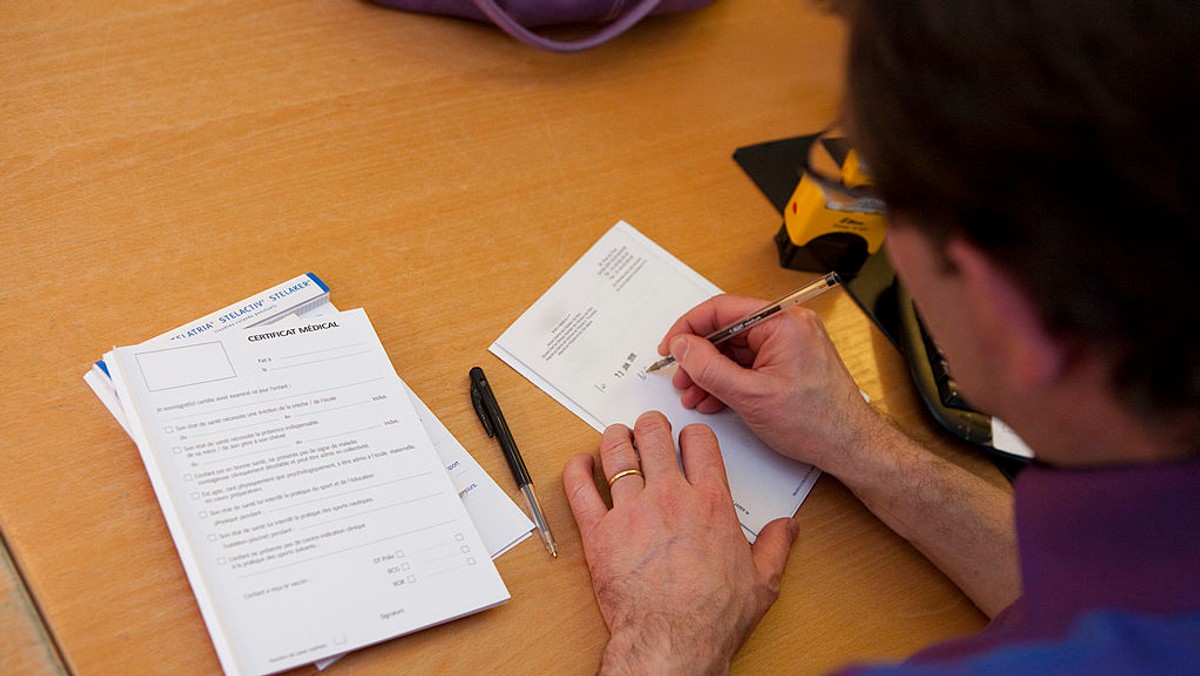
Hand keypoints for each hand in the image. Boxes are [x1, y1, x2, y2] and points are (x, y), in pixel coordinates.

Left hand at [563, 412, 797, 674]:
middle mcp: (670, 497)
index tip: (687, 439)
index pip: (699, 442)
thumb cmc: (714, 616)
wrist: (673, 642)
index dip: (692, 433)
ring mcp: (632, 511)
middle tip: (647, 429)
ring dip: (615, 439)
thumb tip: (789, 528)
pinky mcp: (600, 533)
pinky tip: (581, 464)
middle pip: (653, 435)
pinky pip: (580, 489)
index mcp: (710, 503)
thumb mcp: (761, 581)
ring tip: (616, 438)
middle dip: (650, 425)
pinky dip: (577, 470)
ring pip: (616, 453)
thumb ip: (776, 546)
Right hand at [657, 295, 881, 475]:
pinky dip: (730, 379)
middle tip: (680, 378)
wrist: (851, 446)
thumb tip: (682, 347)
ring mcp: (790, 343)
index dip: (688, 328)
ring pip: (736, 349)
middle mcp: (788, 325)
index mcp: (783, 322)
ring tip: (694, 394)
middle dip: (699, 357)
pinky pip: (750, 362)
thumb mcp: (750, 396)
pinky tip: (713, 398)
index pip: (722, 310)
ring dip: (711, 372)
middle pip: (727, 330)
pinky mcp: (790, 361)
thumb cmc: (816, 422)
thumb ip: (709, 368)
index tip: (669, 347)